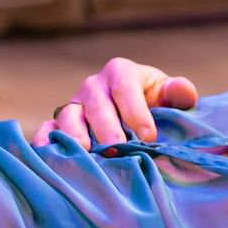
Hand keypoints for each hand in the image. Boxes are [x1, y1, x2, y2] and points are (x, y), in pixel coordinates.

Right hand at [25, 58, 198, 148]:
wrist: (132, 112)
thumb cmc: (153, 102)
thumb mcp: (168, 93)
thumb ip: (178, 92)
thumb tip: (181, 90)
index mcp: (120, 72)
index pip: (126, 87)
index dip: (136, 112)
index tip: (148, 137)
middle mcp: (93, 86)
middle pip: (97, 104)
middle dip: (107, 128)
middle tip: (116, 149)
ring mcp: (74, 104)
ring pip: (69, 116)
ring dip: (75, 135)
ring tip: (85, 153)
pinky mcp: (59, 122)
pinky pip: (48, 128)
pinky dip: (46, 140)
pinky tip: (49, 155)